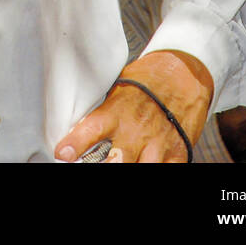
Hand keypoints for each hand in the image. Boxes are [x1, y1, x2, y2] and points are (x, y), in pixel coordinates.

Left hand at [54, 50, 213, 163]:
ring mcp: (158, 144)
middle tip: (91, 167)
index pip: (91, 129)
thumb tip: (75, 125)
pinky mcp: (178, 153)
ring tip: (122, 166)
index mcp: (117, 111)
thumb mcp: (119, 88)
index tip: (62, 154)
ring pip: (142, 170)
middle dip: (105, 168)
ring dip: (131, 170)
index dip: (75, 143)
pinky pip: (167, 172)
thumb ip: (103, 112)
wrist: (183, 72)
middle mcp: (136, 130)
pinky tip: (145, 165)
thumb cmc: (145, 81)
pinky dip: (155, 171)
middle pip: (117, 162)